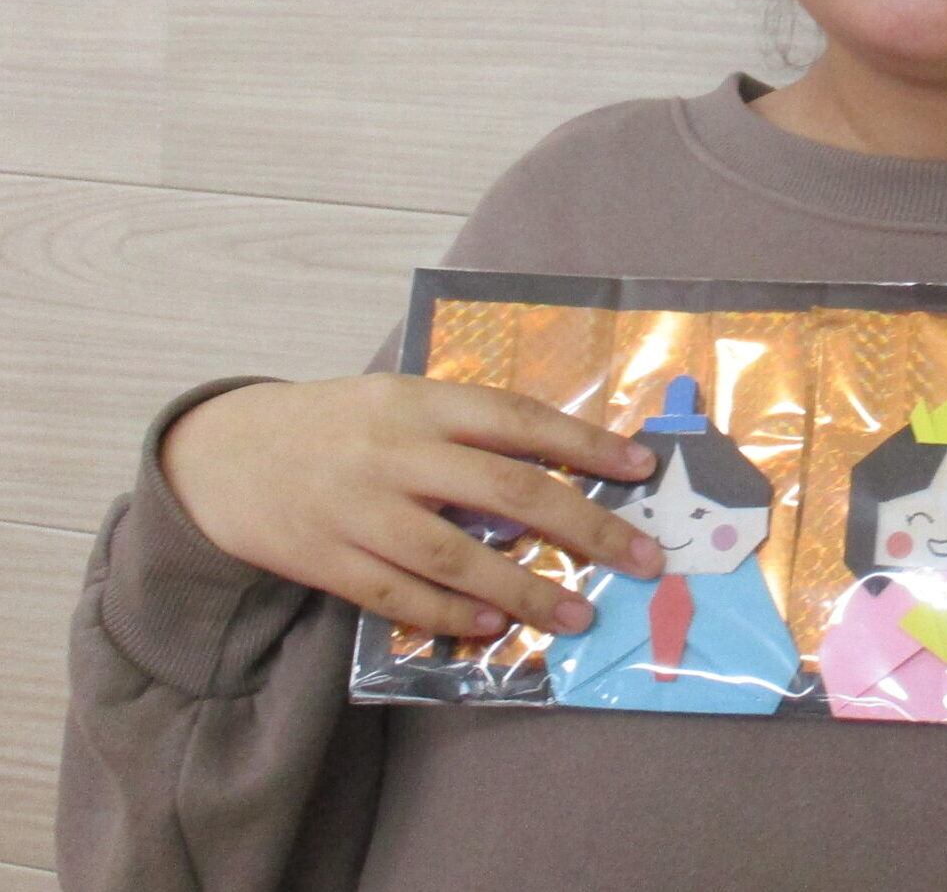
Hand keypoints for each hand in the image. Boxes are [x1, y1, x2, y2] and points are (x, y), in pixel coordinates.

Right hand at [159, 374, 662, 639]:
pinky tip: (493, 626)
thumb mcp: (403, 399)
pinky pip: (399, 596)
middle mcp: (398, 452)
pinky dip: (450, 615)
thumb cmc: (338, 423)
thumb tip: (560, 460)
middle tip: (641, 559)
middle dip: (585, 526)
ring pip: (457, 556)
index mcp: (423, 401)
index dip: (585, 444)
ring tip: (577, 615)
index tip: (642, 468)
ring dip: (526, 589)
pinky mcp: (329, 560)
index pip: (520, 419)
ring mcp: (361, 510)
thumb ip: (468, 426)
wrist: (225, 454)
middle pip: (507, 491)